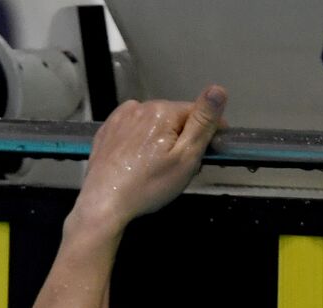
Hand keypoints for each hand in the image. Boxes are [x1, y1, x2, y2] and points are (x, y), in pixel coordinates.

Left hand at [73, 85, 226, 229]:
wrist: (104, 202)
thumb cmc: (147, 185)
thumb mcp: (185, 157)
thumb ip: (203, 123)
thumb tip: (218, 90)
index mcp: (162, 112)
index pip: (197, 111)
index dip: (210, 130)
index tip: (215, 148)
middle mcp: (140, 107)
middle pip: (174, 118)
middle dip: (184, 137)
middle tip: (185, 167)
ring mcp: (120, 118)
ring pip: (153, 123)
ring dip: (162, 139)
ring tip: (159, 168)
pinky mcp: (108, 131)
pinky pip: (133, 130)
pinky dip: (141, 142)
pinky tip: (139, 163)